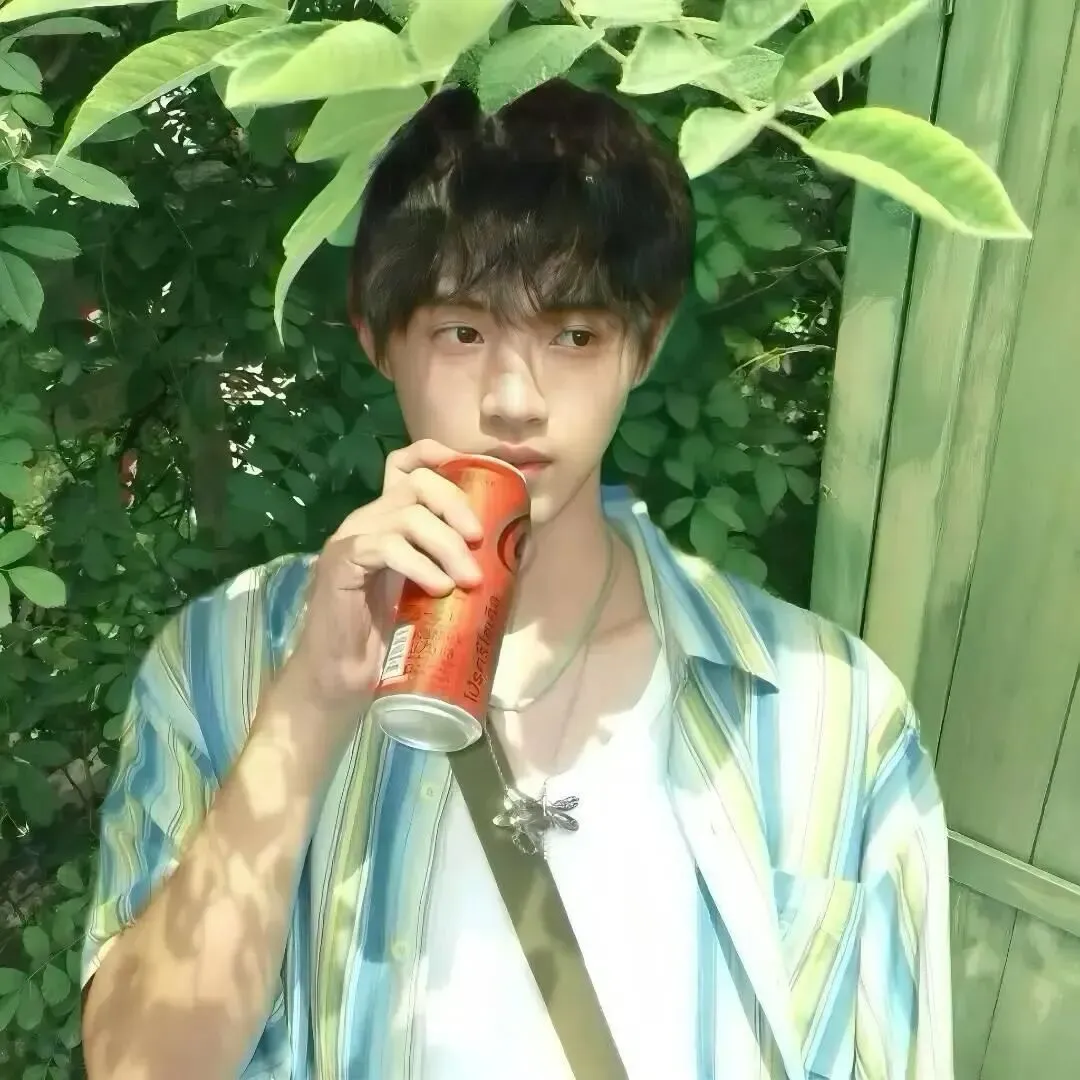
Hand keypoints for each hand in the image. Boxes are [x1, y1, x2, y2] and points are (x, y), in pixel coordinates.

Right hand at [276, 440, 483, 715]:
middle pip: (416, 482)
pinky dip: (420, 565)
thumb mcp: (435, 592)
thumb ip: (462, 566)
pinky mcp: (341, 563)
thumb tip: (523, 553)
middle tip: (480, 540)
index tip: (471, 471)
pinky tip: (438, 588)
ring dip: (447, 545)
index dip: (435, 454)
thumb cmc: (392, 638)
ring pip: (407, 515)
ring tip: (468, 580)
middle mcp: (369, 519)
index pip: (404, 464)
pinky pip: (386, 548)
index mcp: (389, 519)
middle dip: (456, 504)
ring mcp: (352, 538)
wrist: (342, 678)